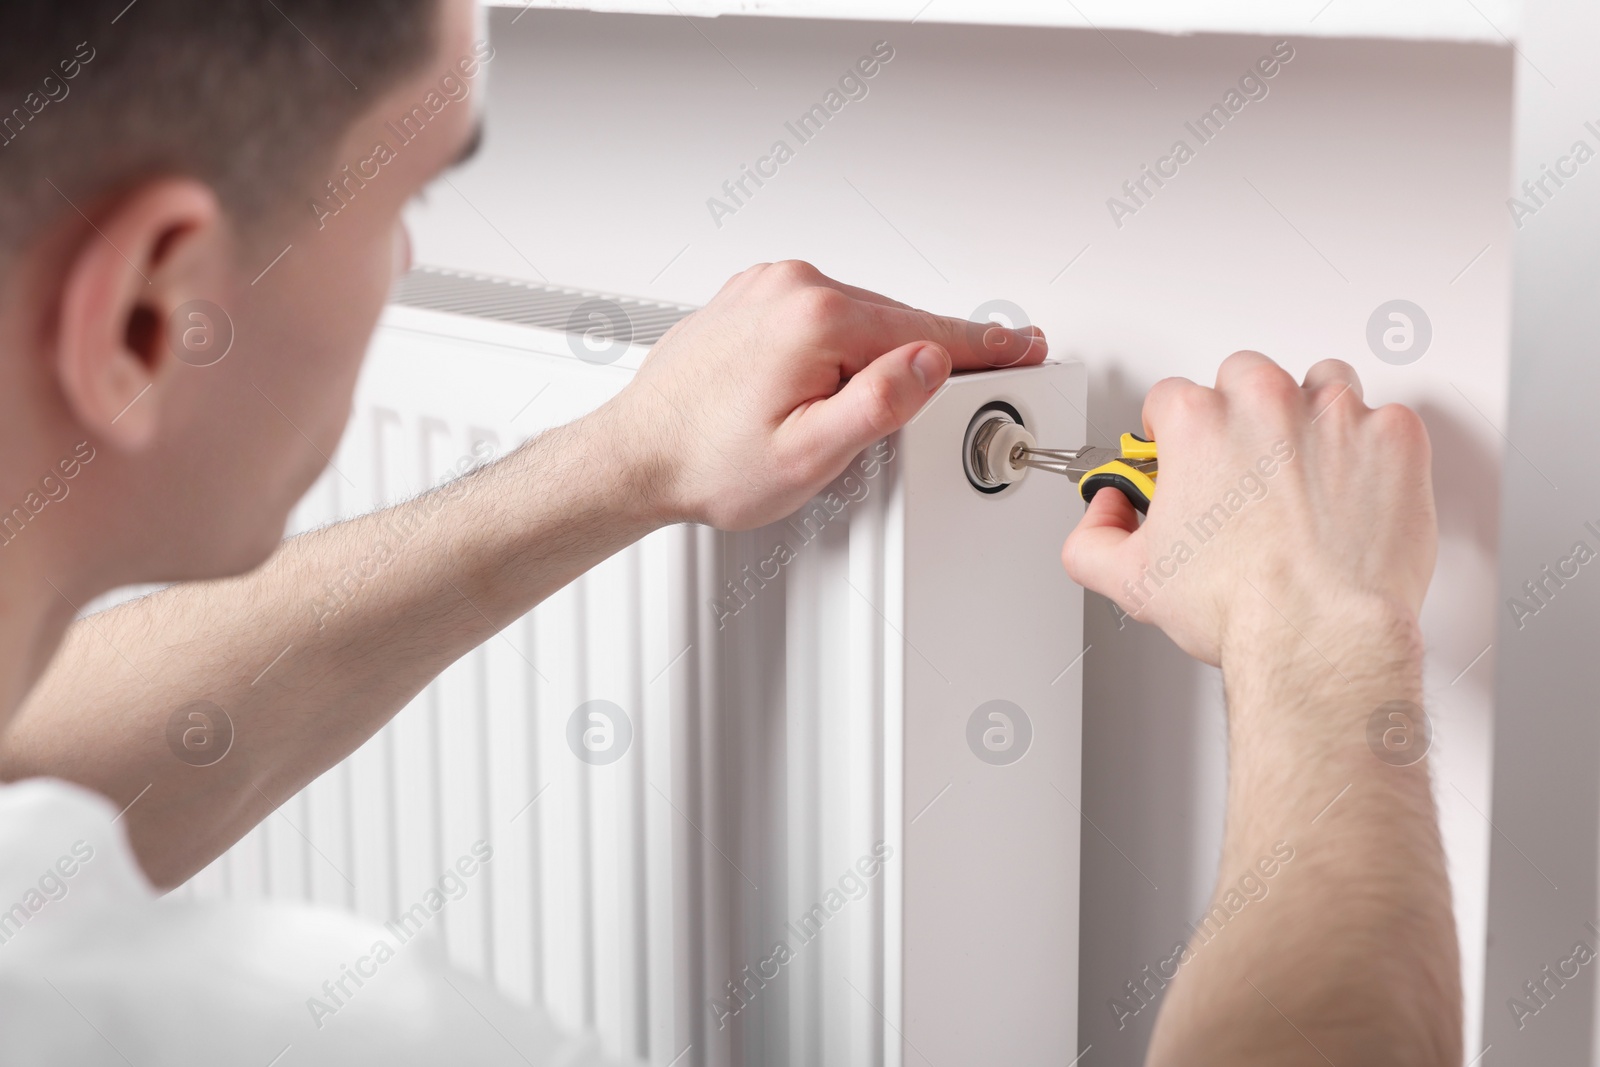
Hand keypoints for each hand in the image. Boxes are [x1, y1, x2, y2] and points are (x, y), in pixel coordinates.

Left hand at [598, 260, 1046, 529]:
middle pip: (894, 320)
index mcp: (815, 318)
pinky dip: (842, 343)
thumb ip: (879, 405)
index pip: (924, 332)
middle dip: (930, 358)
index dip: (981, 348)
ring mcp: (766, 287)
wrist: (634, 457)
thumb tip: (930, 363)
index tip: (1022, 347)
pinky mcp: (750, 300)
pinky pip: (821, 315)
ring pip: (859, 317)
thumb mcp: (809, 455)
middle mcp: (790, 287)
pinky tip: (833, 384)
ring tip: (862, 415)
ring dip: (879, 356)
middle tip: (960, 392)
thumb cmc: (706, 462)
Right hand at [1062, 352, 1435, 666]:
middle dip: (1241, 414)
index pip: (1172, 397)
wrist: (1320, 638)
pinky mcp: (1395, 439)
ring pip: (1320, 382)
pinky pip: (1383, 419)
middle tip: (1245, 465)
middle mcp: (1268, 403)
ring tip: (1305, 467)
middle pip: (1245, 376)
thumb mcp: (1129, 579)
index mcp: (1200, 423)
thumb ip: (1092, 535)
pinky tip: (1354, 486)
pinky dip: (1370, 448)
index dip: (1172, 431)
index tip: (1184, 455)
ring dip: (1309, 415)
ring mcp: (1337, 416)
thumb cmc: (1243, 607)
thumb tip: (1107, 510)